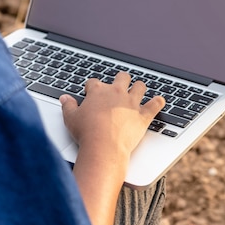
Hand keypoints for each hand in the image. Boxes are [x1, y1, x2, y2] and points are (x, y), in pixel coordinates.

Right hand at [59, 72, 164, 224]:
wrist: (103, 146)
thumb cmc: (86, 133)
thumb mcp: (70, 118)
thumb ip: (68, 106)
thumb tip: (64, 98)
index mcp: (98, 91)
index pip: (94, 82)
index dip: (92, 88)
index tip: (91, 93)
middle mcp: (116, 92)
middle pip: (121, 77)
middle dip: (120, 80)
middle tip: (118, 86)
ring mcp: (131, 103)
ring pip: (140, 87)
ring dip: (139, 88)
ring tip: (138, 90)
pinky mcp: (143, 115)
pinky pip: (155, 104)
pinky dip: (158, 102)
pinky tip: (160, 101)